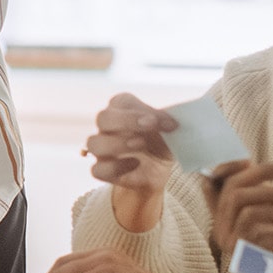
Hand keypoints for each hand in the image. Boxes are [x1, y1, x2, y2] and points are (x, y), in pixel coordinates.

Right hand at [85, 94, 176, 230]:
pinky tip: (135, 165)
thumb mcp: (171, 129)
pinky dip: (115, 167)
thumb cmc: (164, 142)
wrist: (162, 169)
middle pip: (103, 118)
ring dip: (118, 143)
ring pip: (94, 143)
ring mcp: (102, 150)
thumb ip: (170, 122)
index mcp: (122, 110)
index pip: (121, 102)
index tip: (168, 122)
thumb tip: (179, 121)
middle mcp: (108, 128)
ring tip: (141, 145)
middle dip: (127, 121)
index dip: (142, 109)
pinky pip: (97, 170)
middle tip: (151, 125)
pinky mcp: (103, 170)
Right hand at [209, 161, 272, 268]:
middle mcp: (221, 225)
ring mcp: (226, 237)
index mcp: (227, 213)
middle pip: (230, 186)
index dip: (224, 168)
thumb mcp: (272, 196)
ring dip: (269, 193)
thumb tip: (244, 161)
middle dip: (261, 172)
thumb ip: (254, 183)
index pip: (209, 184)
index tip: (249, 160)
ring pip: (236, 198)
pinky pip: (246, 215)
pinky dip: (268, 212)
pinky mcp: (238, 246)